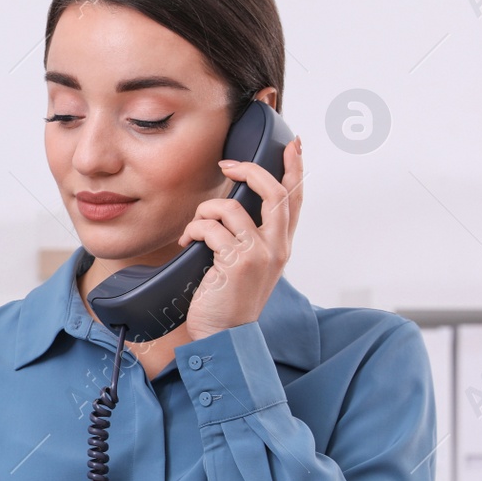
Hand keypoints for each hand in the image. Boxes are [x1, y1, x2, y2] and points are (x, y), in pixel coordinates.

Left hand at [179, 136, 303, 341]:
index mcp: (282, 245)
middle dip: (250, 170)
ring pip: (230, 208)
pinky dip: (192, 230)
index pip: (296, 199)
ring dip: (204, 211)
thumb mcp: (249, 266)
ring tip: (194, 228)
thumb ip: (249, 238)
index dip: (295, 169)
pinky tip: (185, 242)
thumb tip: (231, 208)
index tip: (293, 145)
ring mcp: (258, 254)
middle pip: (274, 192)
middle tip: (228, 164)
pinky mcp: (235, 263)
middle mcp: (276, 247)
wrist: (225, 336)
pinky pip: (210, 228)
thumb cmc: (230, 300)